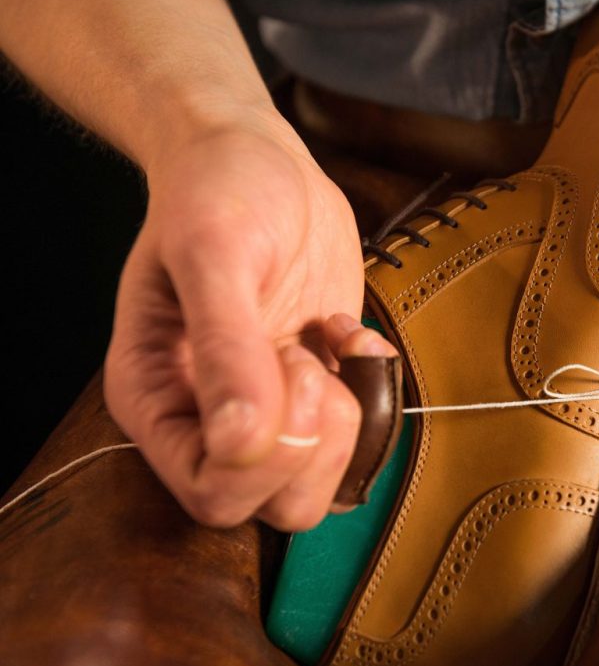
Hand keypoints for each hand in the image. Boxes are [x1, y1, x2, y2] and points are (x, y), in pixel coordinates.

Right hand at [104, 117, 395, 529]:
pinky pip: (360, 433)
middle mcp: (209, 419)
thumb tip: (240, 439)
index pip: (213, 495)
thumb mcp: (213, 254)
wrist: (254, 159)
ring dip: (346, 421)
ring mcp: (268, 409)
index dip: (266, 457)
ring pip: (321, 483)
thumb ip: (224, 347)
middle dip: (312, 442)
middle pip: (274, 506)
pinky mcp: (315, 388)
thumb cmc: (217, 191)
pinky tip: (345, 334)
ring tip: (325, 346)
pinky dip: (371, 389)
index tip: (286, 363)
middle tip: (307, 358)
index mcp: (159, 401)